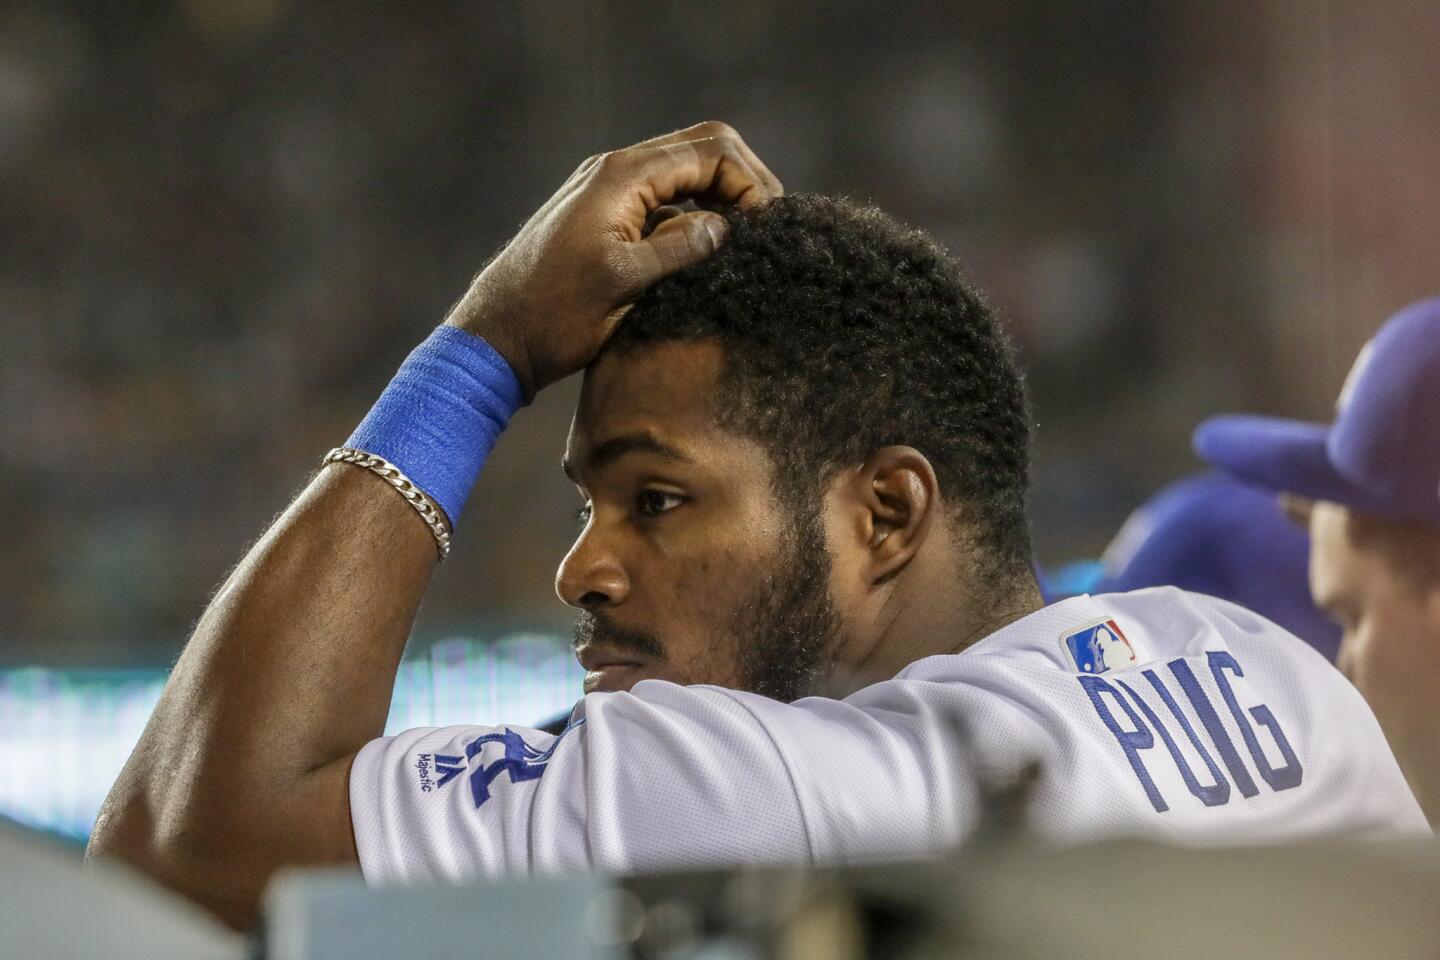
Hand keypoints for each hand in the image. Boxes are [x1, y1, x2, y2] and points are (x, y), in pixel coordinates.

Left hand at [445, 121, 782, 397]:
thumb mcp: (624, 284)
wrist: (496, 339)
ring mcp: (609, 194)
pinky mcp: (606, 220)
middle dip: (742, 185)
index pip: (710, 149)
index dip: (750, 183)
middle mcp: (615, 173)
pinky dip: (693, 221)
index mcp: (622, 176)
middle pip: (702, 151)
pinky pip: (664, 204)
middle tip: (764, 232)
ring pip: (685, 177)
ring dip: (720, 203)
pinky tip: (706, 259)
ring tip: (742, 247)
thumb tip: (725, 228)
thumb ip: (679, 248)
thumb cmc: (553, 315)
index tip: (766, 228)